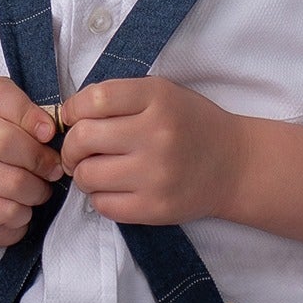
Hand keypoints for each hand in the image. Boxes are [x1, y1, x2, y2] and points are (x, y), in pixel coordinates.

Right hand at [0, 77, 63, 247]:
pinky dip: (23, 212)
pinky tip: (21, 206)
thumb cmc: (15, 157)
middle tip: (54, 168)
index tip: (49, 132)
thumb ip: (42, 122)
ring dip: (37, 190)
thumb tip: (52, 130)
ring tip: (38, 189)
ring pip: (12, 182)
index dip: (29, 114)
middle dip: (39, 159)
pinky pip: (6, 211)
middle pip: (3, 140)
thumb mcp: (28, 130)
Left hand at [58, 77, 248, 225]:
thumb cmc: (190, 124)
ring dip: (83, 173)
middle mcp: (157, 135)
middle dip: (71, 146)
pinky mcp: (156, 208)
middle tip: (78, 150)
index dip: (72, 109)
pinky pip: (103, 205)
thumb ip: (118, 97)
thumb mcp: (162, 93)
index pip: (94, 99)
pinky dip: (99, 197)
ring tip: (97, 169)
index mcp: (157, 98)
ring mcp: (157, 175)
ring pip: (86, 175)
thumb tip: (67, 116)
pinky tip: (114, 188)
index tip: (73, 118)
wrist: (235, 165)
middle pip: (83, 138)